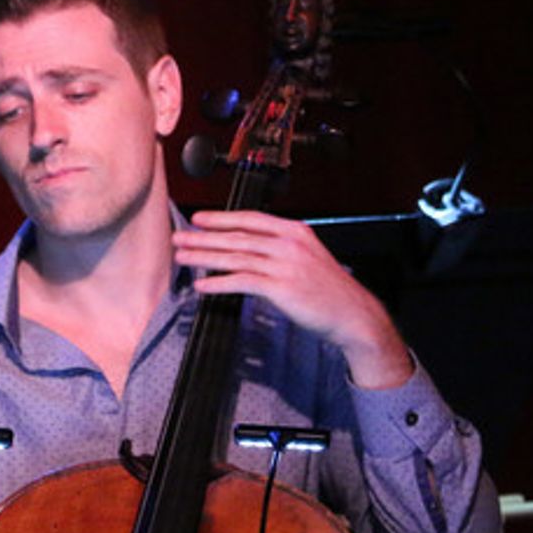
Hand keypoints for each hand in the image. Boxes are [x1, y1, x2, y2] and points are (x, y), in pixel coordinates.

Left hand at [172, 209, 413, 388]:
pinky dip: (219, 283)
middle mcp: (289, 244)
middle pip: (237, 237)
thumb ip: (281, 249)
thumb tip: (249, 250)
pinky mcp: (281, 288)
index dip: (221, 218)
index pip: (251, 219)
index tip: (199, 219)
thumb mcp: (308, 258)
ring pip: (235, 257)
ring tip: (183, 258)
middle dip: (204, 237)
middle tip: (179, 237)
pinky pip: (242, 282)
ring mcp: (285, 265)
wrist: (352, 314)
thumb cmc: (329, 291)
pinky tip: (202, 286)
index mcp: (295, 231)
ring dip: (204, 257)